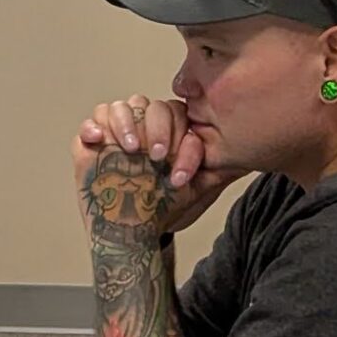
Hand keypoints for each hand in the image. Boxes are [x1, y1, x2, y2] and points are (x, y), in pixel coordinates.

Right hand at [70, 95, 243, 238]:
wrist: (135, 232)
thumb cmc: (166, 207)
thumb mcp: (200, 189)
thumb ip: (221, 168)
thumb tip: (249, 154)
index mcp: (167, 130)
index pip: (174, 112)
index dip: (177, 133)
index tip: (178, 169)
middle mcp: (141, 127)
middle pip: (145, 104)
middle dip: (154, 127)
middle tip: (158, 156)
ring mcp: (114, 135)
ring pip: (115, 107)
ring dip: (124, 123)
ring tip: (130, 149)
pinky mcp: (89, 146)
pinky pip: (88, 125)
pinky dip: (91, 128)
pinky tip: (98, 141)